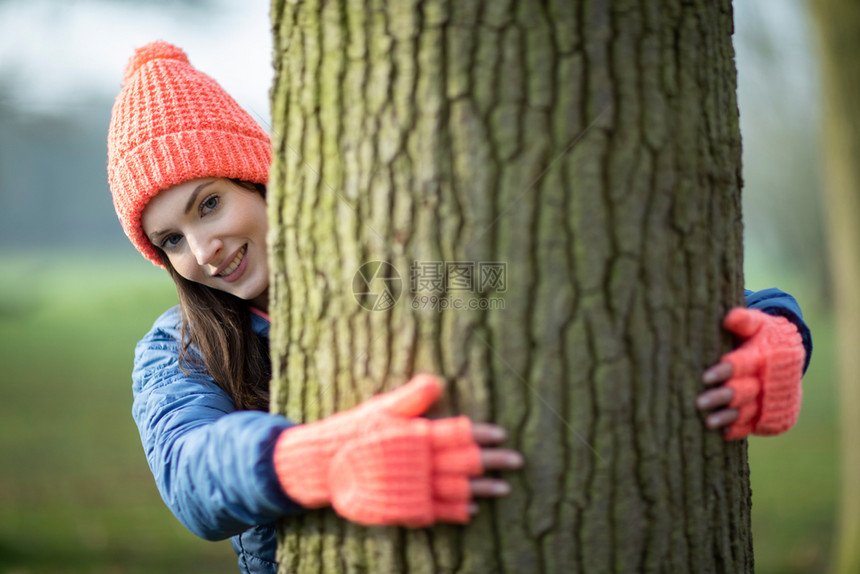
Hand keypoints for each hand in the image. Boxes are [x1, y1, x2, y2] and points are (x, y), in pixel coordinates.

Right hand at [273, 375, 523, 526]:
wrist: (323, 464)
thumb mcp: (381, 406)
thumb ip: (412, 396)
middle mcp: (418, 462)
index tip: (502, 434)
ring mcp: (412, 487)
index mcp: (416, 434)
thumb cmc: (354, 430)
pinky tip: (473, 510)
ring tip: (505, 488)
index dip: (482, 434)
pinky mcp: (403, 507)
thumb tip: (437, 380)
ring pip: (457, 489)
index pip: (458, 433)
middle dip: (494, 461)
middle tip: (518, 460)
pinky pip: (437, 511)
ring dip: (483, 489)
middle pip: (465, 462)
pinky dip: (457, 512)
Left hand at [696, 308, 803, 439]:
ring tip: (708, 422)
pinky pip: (755, 425)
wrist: (790, 357)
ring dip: (728, 417)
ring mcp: (771, 400)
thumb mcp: (758, 323)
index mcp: (766, 357)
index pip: (744, 365)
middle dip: (722, 397)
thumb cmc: (765, 336)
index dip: (726, 371)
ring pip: (748, 411)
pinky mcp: (772, 415)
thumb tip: (729, 318)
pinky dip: (740, 429)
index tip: (706, 377)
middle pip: (744, 391)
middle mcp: (770, 381)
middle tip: (699, 402)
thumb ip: (744, 320)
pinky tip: (722, 432)